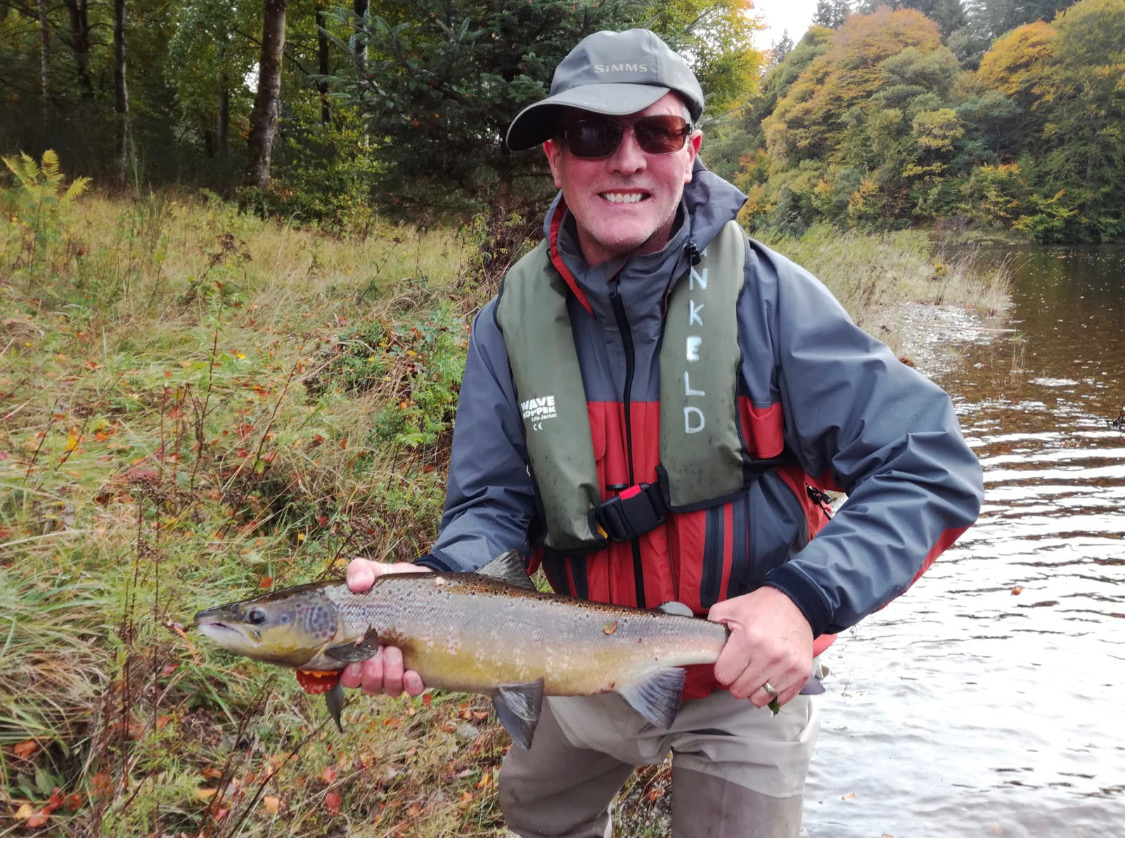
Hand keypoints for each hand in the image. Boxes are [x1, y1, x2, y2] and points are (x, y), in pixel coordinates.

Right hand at [339, 558, 426, 697]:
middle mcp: (375, 663)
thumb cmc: (396, 587)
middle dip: (370, 671)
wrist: (430, 590)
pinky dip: (410, 686)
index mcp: (357, 645)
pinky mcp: (421, 672)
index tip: (354, 656)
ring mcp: (397, 670)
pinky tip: (414, 673)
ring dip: (389, 676)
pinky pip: (411, 690)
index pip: (344, 671)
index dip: (347, 671)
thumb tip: (357, 583)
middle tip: (379, 649)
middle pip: (365, 684)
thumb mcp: (378, 574)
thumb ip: (361, 571)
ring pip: (386, 689)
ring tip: (395, 652)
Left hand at [707, 586, 812, 709]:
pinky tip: (771, 677)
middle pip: (740, 690)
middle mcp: (770, 656)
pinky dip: (772, 693)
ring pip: (759, 699)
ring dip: (754, 689)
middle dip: (737, 680)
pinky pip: (779, 699)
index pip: (724, 676)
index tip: (729, 661)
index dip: (723, 669)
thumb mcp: (729, 608)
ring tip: (756, 673)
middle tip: (742, 666)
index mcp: (749, 639)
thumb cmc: (761, 608)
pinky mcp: (801, 674)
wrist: (796, 604)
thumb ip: (711, 626)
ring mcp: (788, 667)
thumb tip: (704, 646)